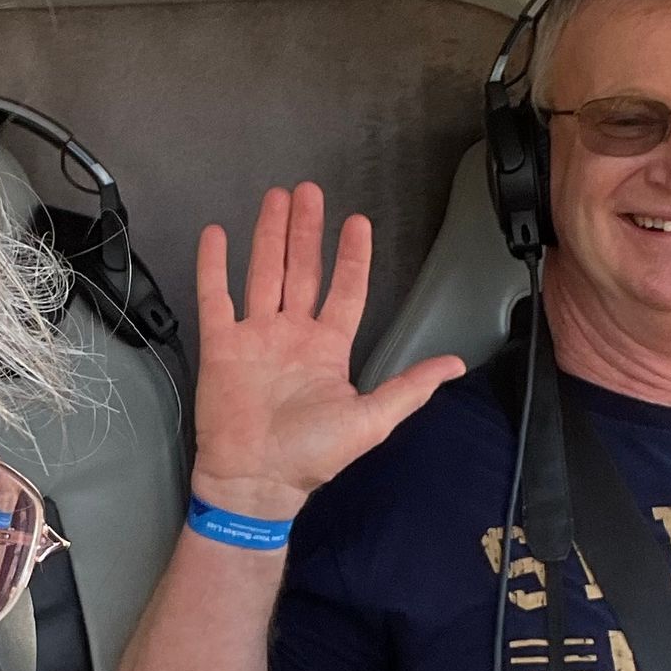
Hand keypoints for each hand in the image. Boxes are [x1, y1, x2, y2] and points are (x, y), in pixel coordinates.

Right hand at [192, 182, 463, 516]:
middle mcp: (292, 335)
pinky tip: (217, 234)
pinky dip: (214, 266)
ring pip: (263, 273)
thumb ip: (410, 387)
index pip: (344, 291)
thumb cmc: (312, 456)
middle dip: (306, 231)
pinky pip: (216, 297)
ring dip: (269, 235)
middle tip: (309, 191)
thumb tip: (456, 366)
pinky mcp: (221, 346)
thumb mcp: (372, 420)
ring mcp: (255, 337)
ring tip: (276, 198)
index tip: (356, 223)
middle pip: (302, 271)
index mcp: (328, 349)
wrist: (255, 479)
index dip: (351, 257)